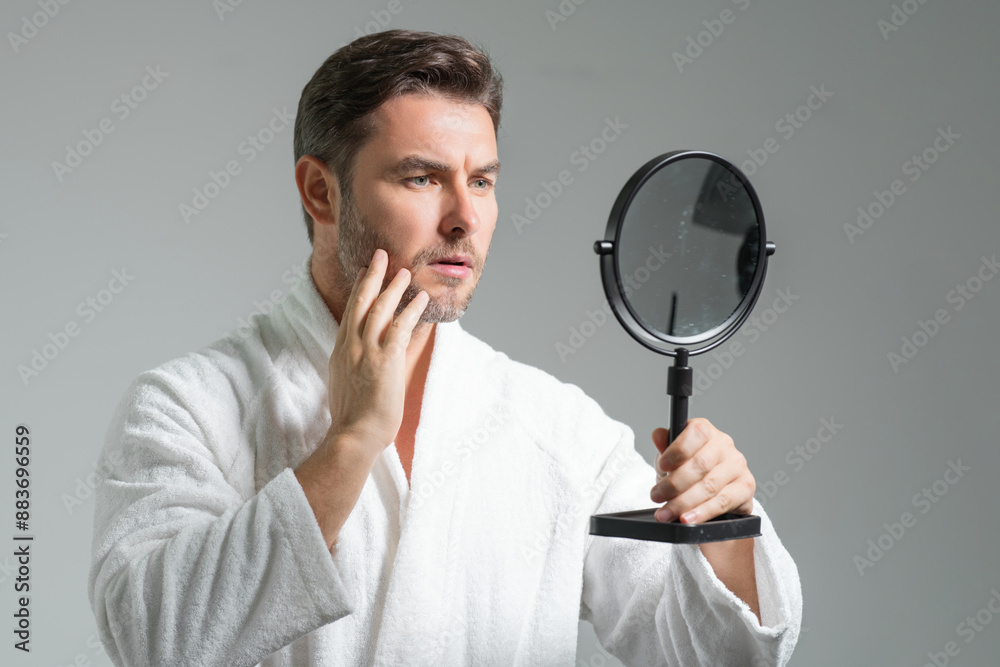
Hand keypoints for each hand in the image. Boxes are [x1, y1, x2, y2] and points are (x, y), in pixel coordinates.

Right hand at [326, 248, 428, 455]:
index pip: (350, 314)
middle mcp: (351, 346)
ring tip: (404, 271)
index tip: (364, 274)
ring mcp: (367, 351)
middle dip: (371, 277)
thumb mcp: (345, 385)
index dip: (358, 291)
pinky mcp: (385, 359)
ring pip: (379, 309)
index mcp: (340, 352)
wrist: (353, 434)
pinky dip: (411, 310)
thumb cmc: (351, 419)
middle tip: (380, 255)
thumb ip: (351, 366)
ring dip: (393, 287)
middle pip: (360, 302)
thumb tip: (357, 362)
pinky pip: (400, 327)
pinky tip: (421, 298)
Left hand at [648, 417, 754, 523]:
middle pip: (700, 464)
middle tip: (657, 496)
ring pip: (709, 486)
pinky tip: (687, 518)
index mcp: (706, 431)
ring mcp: (737, 466)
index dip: (678, 450)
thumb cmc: (688, 469)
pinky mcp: (745, 487)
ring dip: (683, 503)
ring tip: (665, 513)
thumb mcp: (670, 456)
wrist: (709, 492)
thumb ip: (664, 445)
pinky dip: (702, 513)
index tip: (663, 467)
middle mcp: (724, 445)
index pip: (696, 433)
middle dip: (674, 484)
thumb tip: (658, 436)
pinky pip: (722, 502)